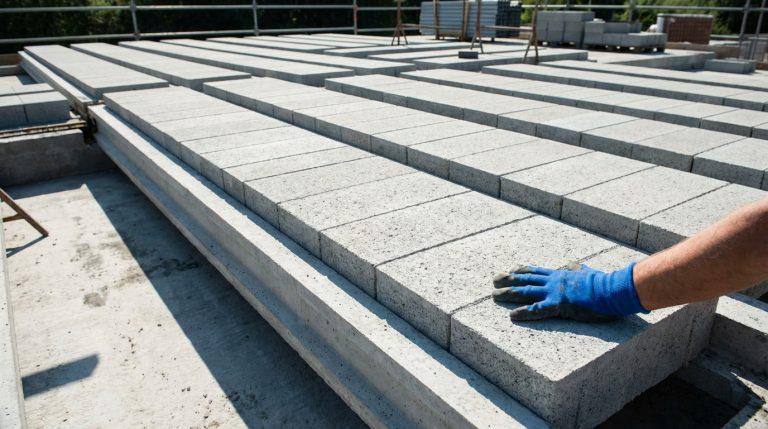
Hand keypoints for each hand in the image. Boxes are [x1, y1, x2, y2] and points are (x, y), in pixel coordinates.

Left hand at [492, 263, 647, 321]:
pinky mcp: (559, 305)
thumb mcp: (587, 271)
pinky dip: (524, 313)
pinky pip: (537, 310)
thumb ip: (578, 269)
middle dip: (508, 280)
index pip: (536, 271)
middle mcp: (553, 281)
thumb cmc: (604, 283)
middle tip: (494, 280)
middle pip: (525, 279)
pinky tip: (512, 315)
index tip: (509, 270)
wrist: (612, 290)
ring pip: (526, 292)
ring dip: (508, 294)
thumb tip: (574, 265)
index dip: (521, 271)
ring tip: (494, 296)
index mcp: (560, 275)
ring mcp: (554, 292)